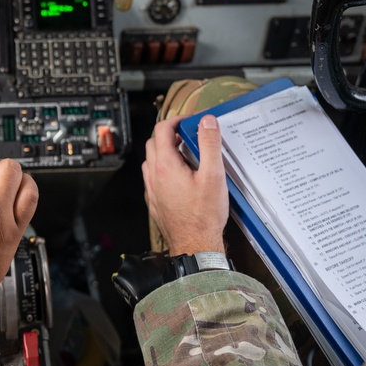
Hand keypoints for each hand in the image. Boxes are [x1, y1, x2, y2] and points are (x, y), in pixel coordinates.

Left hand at [142, 115, 227, 254]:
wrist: (195, 245)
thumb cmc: (204, 215)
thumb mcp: (213, 175)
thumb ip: (209, 145)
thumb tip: (207, 122)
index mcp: (165, 165)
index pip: (162, 130)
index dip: (176, 121)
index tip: (189, 122)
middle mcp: (153, 176)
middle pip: (153, 143)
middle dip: (170, 135)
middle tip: (188, 136)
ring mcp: (151, 190)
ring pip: (151, 161)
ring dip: (165, 152)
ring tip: (186, 155)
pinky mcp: (154, 201)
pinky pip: (153, 178)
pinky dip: (164, 169)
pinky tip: (181, 177)